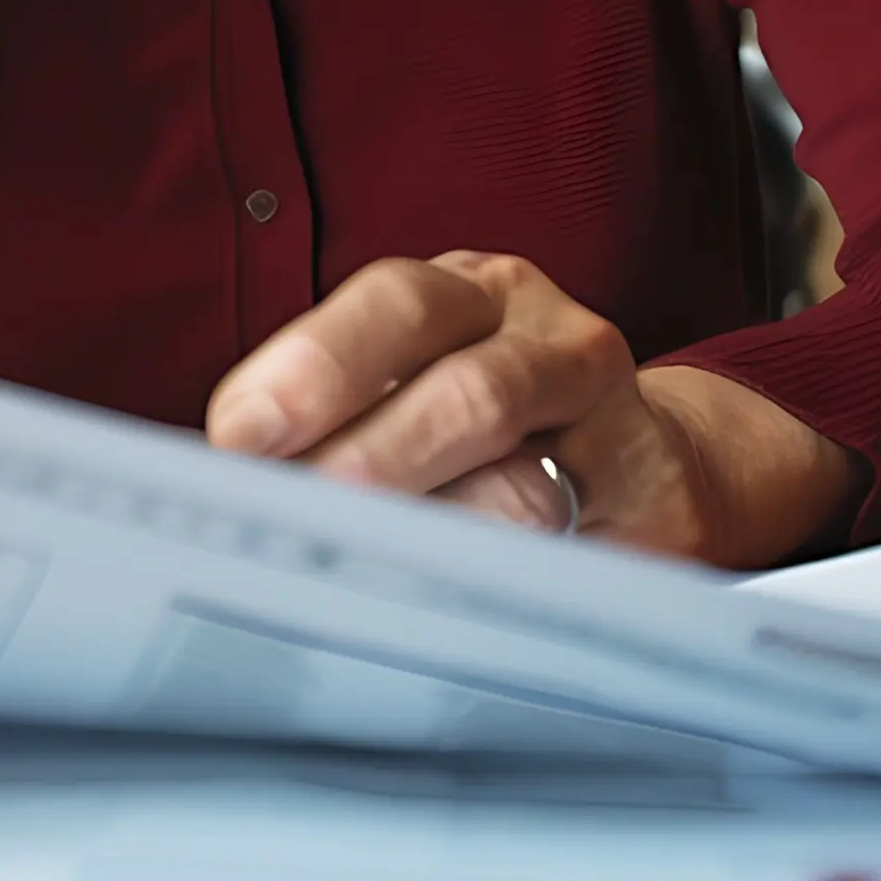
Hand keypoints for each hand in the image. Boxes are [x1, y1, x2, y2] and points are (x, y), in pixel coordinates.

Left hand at [201, 251, 854, 567]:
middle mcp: (540, 331)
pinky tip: (454, 585)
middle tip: (303, 504)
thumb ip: (338, 423)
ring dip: (435, 508)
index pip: (391, 304)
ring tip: (366, 552)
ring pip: (539, 471)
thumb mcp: (419, 393)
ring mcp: (604, 407)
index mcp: (464, 295)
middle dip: (370, 449)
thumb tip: (228, 479)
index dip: (311, 366)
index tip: (238, 436)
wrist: (651, 462)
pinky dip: (504, 560)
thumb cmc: (494, 429)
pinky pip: (579, 522)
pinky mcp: (649, 484)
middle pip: (463, 380)